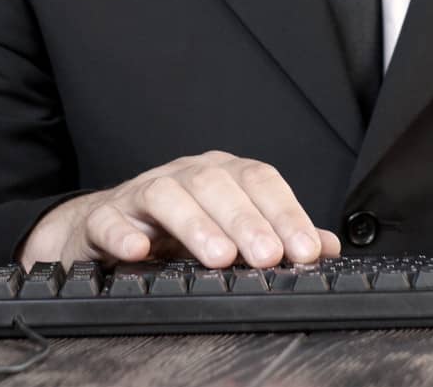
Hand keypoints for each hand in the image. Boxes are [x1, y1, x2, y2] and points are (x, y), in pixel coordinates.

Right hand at [15, 150, 341, 270]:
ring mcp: (142, 192)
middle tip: (268, 257)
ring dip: (195, 224)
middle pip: (217, 184)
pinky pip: (110, 219)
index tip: (306, 250)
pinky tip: (139, 252)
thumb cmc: (176, 228)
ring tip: (218, 258)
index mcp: (222, 174)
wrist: (106, 227)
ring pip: (168, 194)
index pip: (261, 181)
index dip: (286, 213)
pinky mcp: (104, 216)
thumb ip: (277, 236)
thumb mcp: (231, 230)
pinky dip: (124, 233)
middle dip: (246, 221)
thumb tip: (327, 247)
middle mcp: (186, 174)